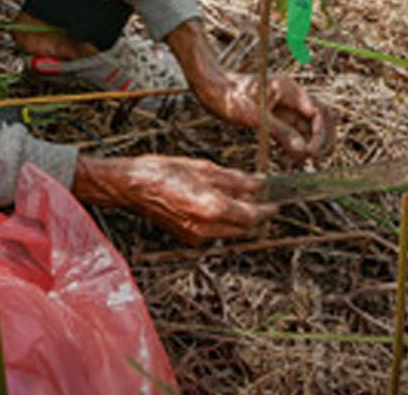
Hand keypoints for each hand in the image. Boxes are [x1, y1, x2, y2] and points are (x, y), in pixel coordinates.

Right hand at [73, 154, 275, 243]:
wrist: (132, 186)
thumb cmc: (163, 171)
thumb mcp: (204, 168)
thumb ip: (235, 180)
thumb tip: (259, 183)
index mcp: (213, 209)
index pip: (253, 217)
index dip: (268, 210)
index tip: (275, 202)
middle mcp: (208, 228)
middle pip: (245, 229)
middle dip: (256, 216)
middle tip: (262, 200)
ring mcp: (197, 236)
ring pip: (231, 232)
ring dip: (240, 219)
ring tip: (239, 198)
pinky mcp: (188, 238)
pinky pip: (215, 232)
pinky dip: (223, 221)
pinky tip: (217, 203)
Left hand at [193, 68, 337, 162]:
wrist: (212, 87)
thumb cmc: (229, 96)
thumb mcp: (253, 116)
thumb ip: (280, 132)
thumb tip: (303, 151)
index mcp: (290, 90)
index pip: (319, 112)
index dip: (320, 134)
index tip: (310, 152)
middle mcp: (293, 97)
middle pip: (322, 118)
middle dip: (324, 140)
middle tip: (315, 159)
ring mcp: (287, 106)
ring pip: (311, 127)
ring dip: (312, 145)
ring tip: (302, 162)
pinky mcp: (278, 116)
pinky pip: (296, 132)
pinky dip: (297, 146)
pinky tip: (289, 160)